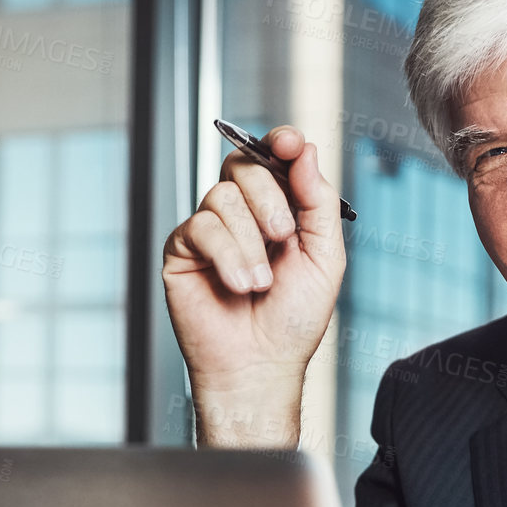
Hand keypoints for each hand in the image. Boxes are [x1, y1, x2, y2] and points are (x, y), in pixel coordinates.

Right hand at [161, 126, 345, 447]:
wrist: (261, 365)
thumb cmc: (293, 320)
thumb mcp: (325, 255)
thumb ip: (317, 200)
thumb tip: (303, 149)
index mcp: (278, 208)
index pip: (271, 157)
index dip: (278, 141)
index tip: (287, 143)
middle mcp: (242, 214)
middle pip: (243, 166)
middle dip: (268, 197)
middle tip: (283, 236)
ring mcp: (210, 230)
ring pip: (221, 197)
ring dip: (249, 242)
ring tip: (260, 283)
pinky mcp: (182, 250)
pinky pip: (199, 228)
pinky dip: (226, 256)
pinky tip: (238, 285)